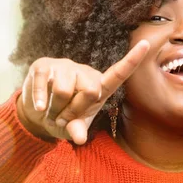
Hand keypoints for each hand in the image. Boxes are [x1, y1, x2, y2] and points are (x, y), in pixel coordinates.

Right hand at [17, 40, 149, 144]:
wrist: (36, 113)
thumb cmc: (61, 118)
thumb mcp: (72, 128)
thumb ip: (78, 131)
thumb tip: (79, 138)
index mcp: (98, 86)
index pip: (118, 74)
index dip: (131, 60)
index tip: (146, 44)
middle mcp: (83, 72)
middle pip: (89, 91)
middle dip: (74, 110)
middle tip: (64, 117)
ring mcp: (64, 67)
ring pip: (63, 90)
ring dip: (55, 109)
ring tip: (52, 111)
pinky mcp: (43, 66)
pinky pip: (43, 84)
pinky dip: (39, 100)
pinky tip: (39, 107)